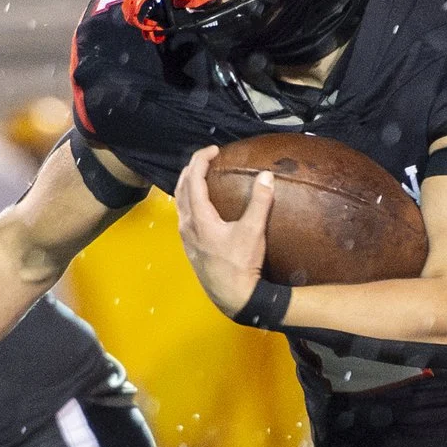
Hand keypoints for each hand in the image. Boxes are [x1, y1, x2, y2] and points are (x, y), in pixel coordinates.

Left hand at [172, 146, 271, 316]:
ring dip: (187, 185)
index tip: (213, 150)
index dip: (201, 160)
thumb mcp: (253, 232)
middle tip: (205, 158)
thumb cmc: (240, 266)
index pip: (194, 180)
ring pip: (179, 203)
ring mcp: (186, 238)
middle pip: (181, 188)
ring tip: (198, 176)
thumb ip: (260, 202)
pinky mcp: (190, 247)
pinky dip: (188, 201)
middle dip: (192, 169)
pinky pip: (183, 216)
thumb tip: (267, 176)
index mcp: (199, 218)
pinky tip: (199, 205)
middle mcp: (187, 226)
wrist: (232, 296)